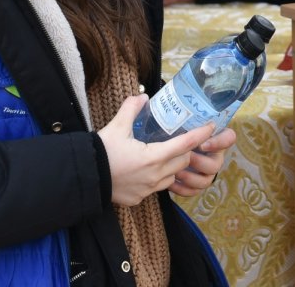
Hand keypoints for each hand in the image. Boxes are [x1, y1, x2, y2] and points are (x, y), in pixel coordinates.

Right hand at [98, 94, 215, 205]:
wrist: (83, 179)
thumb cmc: (101, 153)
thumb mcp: (116, 127)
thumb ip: (131, 109)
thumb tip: (142, 96)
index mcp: (153, 157)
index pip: (185, 144)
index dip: (200, 134)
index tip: (211, 126)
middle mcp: (155, 176)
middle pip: (182, 161)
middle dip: (185, 150)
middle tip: (180, 139)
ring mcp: (148, 189)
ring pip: (172, 176)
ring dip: (173, 166)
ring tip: (164, 155)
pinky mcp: (139, 198)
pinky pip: (157, 188)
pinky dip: (158, 178)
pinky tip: (147, 170)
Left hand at [169, 127, 237, 196]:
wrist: (162, 153)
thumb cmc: (172, 133)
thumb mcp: (180, 125)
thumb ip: (188, 125)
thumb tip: (190, 118)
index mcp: (214, 138)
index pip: (229, 138)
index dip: (219, 142)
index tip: (202, 144)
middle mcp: (214, 156)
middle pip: (216, 164)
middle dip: (199, 162)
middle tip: (185, 158)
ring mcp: (206, 173)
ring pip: (206, 180)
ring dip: (191, 177)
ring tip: (176, 171)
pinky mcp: (195, 185)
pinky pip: (194, 191)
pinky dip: (182, 189)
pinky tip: (171, 183)